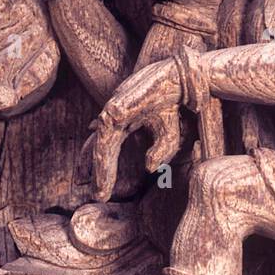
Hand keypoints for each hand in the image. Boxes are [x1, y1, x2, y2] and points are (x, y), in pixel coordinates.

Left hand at [91, 57, 183, 199]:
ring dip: (100, 170)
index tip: (100, 190)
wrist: (180, 80)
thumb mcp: (169, 134)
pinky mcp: (114, 109)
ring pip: (101, 146)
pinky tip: (101, 171)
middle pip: (99, 146)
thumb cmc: (172, 101)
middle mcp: (115, 116)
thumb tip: (148, 168)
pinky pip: (105, 138)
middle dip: (94, 171)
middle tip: (95, 194)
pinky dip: (102, 157)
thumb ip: (161, 151)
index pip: (108, 145)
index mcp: (125, 119)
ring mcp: (113, 111)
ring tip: (100, 191)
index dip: (104, 168)